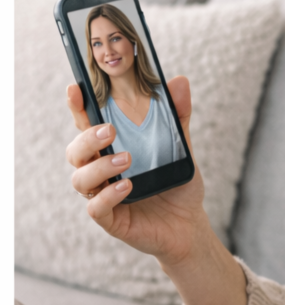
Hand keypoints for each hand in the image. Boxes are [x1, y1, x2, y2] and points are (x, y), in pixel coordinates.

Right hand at [66, 76, 207, 268]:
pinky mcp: (111, 219)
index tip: (76, 89)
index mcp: (112, 148)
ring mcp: (103, 195)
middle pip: (75, 151)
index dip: (77, 108)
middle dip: (86, 138)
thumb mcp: (182, 147)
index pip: (86, 125)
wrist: (189, 223)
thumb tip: (179, 81)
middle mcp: (102, 170)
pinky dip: (108, 195)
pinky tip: (128, 186)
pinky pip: (96, 207)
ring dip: (100, 166)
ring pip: (80, 179)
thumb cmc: (177, 183)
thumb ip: (178, 117)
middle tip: (109, 131)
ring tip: (127, 160)